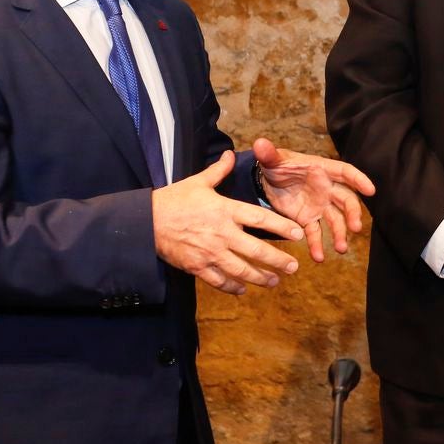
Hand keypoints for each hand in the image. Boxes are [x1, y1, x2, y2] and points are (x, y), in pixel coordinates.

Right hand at [152, 151, 308, 294]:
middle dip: (277, 260)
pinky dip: (233, 287)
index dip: (282, 227)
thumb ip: (218, 171)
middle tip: (293, 267)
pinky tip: (243, 289)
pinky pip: (219, 281)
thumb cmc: (174, 200)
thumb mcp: (198, 182)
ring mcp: (210, 252)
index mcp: (225, 210)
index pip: (260, 219)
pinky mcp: (197, 267)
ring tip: (274, 281)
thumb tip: (230, 154)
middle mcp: (222, 233)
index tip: (298, 234)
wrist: (145, 222)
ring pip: (241, 270)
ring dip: (260, 278)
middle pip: (256, 250)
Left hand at [253, 138, 373, 261]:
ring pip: (335, 220)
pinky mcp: (309, 219)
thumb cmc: (277, 165)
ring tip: (341, 249)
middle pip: (346, 200)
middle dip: (353, 214)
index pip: (345, 172)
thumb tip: (260, 143)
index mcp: (322, 170)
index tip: (371, 191)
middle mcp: (326, 189)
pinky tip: (317, 257)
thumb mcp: (272, 159)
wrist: (267, 181)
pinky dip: (317, 244)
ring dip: (340, 234)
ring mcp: (320, 206)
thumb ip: (269, 154)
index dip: (358, 180)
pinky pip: (315, 233)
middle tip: (356, 228)